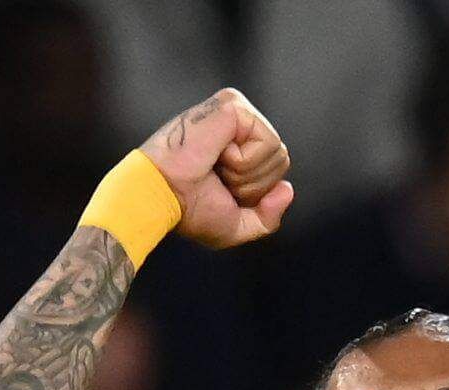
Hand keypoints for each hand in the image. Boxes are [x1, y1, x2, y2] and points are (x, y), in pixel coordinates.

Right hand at [140, 87, 294, 249]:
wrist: (161, 195)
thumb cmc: (189, 210)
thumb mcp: (236, 225)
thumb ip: (268, 217)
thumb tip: (287, 189)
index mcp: (238, 145)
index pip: (276, 170)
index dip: (255, 192)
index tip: (221, 190)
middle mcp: (239, 123)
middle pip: (282, 160)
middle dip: (254, 184)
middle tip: (217, 178)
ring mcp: (236, 109)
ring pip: (278, 153)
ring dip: (246, 175)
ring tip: (214, 167)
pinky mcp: (234, 104)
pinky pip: (267, 143)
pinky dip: (243, 162)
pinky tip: (216, 155)